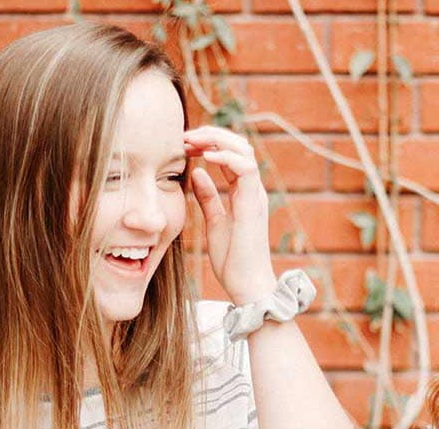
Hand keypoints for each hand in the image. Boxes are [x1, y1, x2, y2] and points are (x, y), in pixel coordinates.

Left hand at [185, 126, 276, 304]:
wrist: (246, 284)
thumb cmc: (232, 259)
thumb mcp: (213, 222)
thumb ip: (207, 197)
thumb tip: (196, 172)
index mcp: (243, 192)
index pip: (230, 155)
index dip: (208, 144)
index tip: (183, 144)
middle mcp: (252, 189)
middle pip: (239, 146)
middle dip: (212, 135)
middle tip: (185, 136)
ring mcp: (255, 195)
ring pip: (244, 151)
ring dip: (217, 140)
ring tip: (193, 140)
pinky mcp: (253, 203)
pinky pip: (245, 169)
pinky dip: (225, 157)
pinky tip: (206, 157)